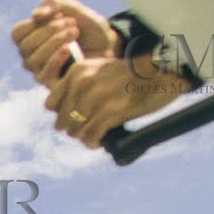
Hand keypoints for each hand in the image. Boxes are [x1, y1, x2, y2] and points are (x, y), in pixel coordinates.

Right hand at [12, 0, 117, 85]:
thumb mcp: (74, 9)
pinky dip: (55, 58)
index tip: (58, 15)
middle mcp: (32, 57)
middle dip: (48, 31)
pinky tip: (68, 48)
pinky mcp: (53, 83)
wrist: (110, 45)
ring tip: (75, 32)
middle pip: (25, 46)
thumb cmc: (89, 28)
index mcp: (32, 39)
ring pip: (33, 59)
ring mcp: (41, 71)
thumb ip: (55, 4)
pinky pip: (45, 73)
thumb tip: (36, 14)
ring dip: (54, 41)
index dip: (35, 23)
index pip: (17, 33)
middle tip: (71, 23)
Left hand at [44, 54, 188, 147]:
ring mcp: (95, 98)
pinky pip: (90, 137)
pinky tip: (101, 140)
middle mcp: (82, 83)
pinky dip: (93, 142)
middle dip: (75, 128)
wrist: (162, 71)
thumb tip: (64, 120)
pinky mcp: (110, 112)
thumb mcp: (99, 72)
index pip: (51, 105)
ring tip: (97, 134)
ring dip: (85, 136)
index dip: (62, 115)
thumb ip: (80, 89)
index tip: (76, 118)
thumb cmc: (131, 75)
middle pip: (62, 121)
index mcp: (77, 72)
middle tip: (90, 128)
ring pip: (74, 131)